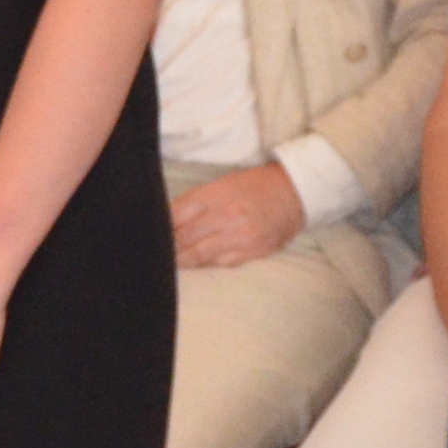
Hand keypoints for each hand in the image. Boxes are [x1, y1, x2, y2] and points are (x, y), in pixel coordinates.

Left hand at [168, 161, 307, 271]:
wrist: (295, 194)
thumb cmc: (255, 186)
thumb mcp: (223, 183)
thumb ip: (196, 202)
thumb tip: (169, 220)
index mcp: (218, 195)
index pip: (177, 215)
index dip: (162, 227)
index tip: (152, 233)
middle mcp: (228, 217)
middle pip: (184, 238)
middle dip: (169, 246)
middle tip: (158, 250)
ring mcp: (241, 237)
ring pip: (199, 256)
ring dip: (182, 260)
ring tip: (172, 260)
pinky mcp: (252, 252)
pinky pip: (220, 264)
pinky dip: (205, 264)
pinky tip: (197, 262)